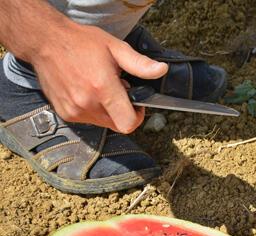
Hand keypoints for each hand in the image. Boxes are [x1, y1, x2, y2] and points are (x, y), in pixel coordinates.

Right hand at [30, 23, 167, 132]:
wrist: (46, 42)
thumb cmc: (80, 43)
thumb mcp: (115, 48)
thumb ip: (140, 64)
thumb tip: (161, 71)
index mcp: (102, 89)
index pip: (128, 123)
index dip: (138, 117)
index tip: (137, 105)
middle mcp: (87, 104)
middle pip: (117, 125)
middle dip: (123, 111)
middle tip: (117, 90)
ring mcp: (74, 111)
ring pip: (103, 123)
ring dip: (108, 111)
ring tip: (101, 88)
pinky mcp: (65, 113)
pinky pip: (88, 120)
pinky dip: (93, 110)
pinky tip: (88, 91)